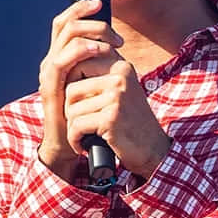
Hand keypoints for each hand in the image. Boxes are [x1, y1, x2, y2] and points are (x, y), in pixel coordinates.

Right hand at [37, 0, 121, 176]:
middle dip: (91, 20)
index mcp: (60, 57)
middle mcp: (50, 60)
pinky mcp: (50, 86)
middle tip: (115, 34)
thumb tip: (114, 44)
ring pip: (65, 37)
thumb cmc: (84, 113)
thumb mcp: (92, 82)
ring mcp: (48, 73)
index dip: (80, 8)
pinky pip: (61, 60)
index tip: (101, 4)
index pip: (65, 22)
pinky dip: (81, 50)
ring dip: (91, 33)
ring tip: (111, 43)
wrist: (67, 143)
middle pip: (64, 24)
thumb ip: (97, 64)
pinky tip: (98, 51)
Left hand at [64, 57, 172, 180]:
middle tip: (80, 125)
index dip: (72, 91)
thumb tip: (65, 68)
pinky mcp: (111, 118)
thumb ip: (99, 78)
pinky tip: (83, 146)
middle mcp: (120, 78)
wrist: (153, 150)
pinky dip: (75, 140)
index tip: (81, 109)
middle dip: (70, 111)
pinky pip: (76, 126)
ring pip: (71, 109)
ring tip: (84, 136)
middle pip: (71, 89)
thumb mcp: (119, 93)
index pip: (78, 67)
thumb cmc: (130, 123)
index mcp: (121, 67)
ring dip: (73, 128)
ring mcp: (116, 97)